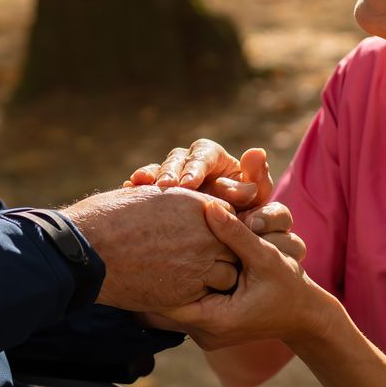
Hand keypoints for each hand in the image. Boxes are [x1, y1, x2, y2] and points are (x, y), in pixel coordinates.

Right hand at [61, 186, 239, 312]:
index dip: (218, 230)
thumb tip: (188, 213)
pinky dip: (197, 296)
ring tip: (192, 278)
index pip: (228, 218)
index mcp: (196, 204)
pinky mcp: (186, 291)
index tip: (205, 239)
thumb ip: (178, 204)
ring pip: (227, 275)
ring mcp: (198, 264)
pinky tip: (179, 290)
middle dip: (222, 254)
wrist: (88, 247)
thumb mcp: (150, 196)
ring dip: (214, 278)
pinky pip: (207, 296)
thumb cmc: (110, 217)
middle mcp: (205, 233)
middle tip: (202, 261)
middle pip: (234, 247)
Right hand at [127, 139, 273, 211]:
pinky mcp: (156, 191)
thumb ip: (255, 180)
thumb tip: (257, 153)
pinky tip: (129, 187)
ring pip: (157, 169)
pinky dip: (137, 185)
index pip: (203, 154)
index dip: (196, 167)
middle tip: (166, 187)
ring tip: (144, 185)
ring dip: (152, 176)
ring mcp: (170, 175)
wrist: (224, 233)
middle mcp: (189, 161)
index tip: (190, 183)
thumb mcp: (253, 199)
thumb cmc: (245, 211)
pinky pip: (144, 184)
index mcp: (213, 157)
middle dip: (171, 172)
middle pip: (176, 159)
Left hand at [148, 201, 334, 350]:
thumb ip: (236, 233)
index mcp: (217, 320)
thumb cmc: (290, 287)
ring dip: (162, 283)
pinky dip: (176, 287)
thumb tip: (208, 205)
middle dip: (151, 279)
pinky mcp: (207, 327)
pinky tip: (164, 263)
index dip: (151, 275)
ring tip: (140, 254)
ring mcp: (205, 334)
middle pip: (160, 308)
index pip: (165, 302)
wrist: (304, 315)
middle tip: (129, 250)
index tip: (136, 249)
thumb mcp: (265, 257)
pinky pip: (182, 307)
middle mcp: (205, 334)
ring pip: (168, 309)